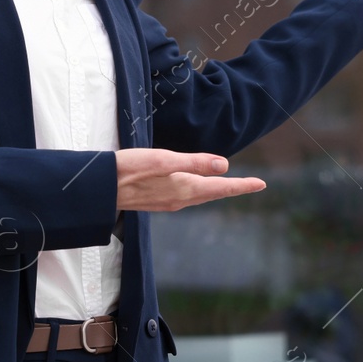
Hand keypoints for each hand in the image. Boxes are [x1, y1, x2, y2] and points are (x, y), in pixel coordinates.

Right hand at [115, 148, 265, 211]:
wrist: (100, 188)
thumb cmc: (129, 169)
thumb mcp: (163, 159)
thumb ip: (194, 163)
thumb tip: (224, 166)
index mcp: (185, 189)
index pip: (221, 188)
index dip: (242, 185)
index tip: (262, 184)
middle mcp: (180, 199)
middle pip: (214, 194)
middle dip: (234, 189)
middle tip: (254, 184)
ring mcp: (168, 202)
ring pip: (201, 197)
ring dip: (218, 191)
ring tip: (232, 186)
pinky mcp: (157, 201)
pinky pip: (188, 197)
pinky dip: (201, 192)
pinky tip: (198, 188)